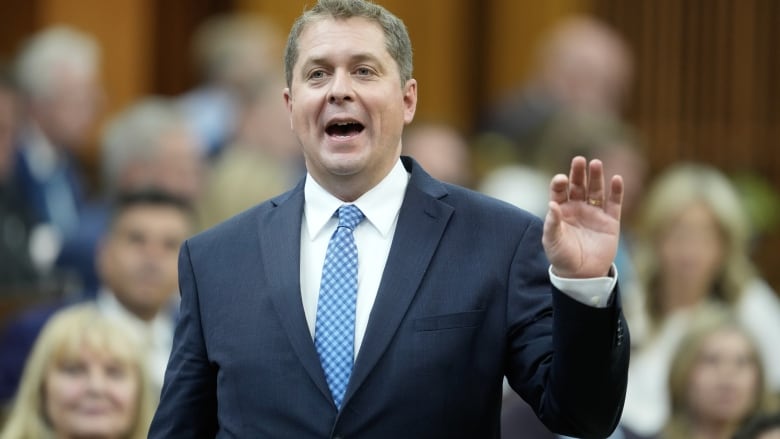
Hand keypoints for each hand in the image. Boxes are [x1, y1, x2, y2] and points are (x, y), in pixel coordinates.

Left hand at [542, 156, 622, 277]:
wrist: (582, 275)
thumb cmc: (562, 257)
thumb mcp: (552, 241)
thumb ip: (552, 223)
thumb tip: (552, 204)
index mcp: (561, 210)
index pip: (559, 192)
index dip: (560, 184)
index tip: (561, 179)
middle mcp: (577, 208)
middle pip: (578, 186)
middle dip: (578, 173)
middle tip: (579, 160)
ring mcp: (594, 213)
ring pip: (596, 191)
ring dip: (596, 177)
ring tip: (596, 163)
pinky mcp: (611, 222)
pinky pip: (614, 203)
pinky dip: (616, 191)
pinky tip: (616, 179)